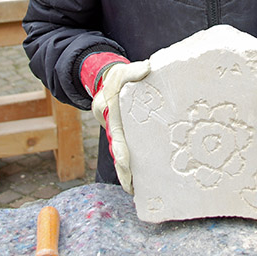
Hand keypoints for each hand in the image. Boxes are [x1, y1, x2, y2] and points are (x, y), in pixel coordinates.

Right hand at [80, 52, 149, 192]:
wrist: (108, 81)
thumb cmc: (117, 77)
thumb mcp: (122, 71)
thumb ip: (134, 71)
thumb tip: (148, 68)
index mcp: (111, 114)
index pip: (116, 135)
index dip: (121, 151)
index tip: (126, 165)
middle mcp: (112, 126)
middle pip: (118, 151)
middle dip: (123, 170)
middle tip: (131, 188)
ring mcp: (117, 131)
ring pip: (122, 153)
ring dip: (128, 171)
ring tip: (137, 189)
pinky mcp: (124, 133)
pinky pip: (127, 149)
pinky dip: (131, 163)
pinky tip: (140, 176)